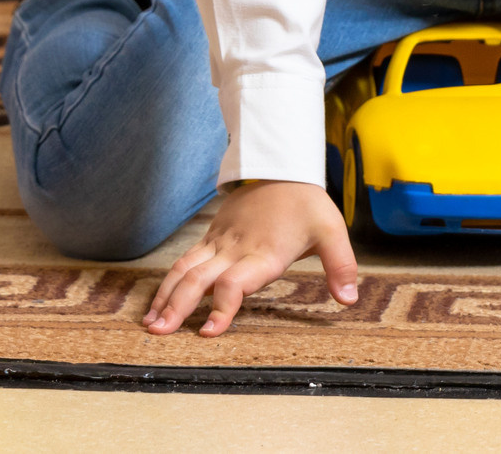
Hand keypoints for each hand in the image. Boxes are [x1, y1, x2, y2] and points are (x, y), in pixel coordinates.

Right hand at [144, 179, 358, 336]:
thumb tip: (349, 301)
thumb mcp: (332, 230)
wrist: (280, 166)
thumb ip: (341, 266)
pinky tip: (158, 303)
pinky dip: (168, 282)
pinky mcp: (212, 237)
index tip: (208, 332)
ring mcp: (219, 242)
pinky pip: (185, 261)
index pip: (235, 283)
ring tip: (150, 323)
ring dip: (166, 296)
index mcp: (264, 253)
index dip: (221, 308)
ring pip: (184, 270)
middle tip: (159, 334)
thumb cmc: (306, 203)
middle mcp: (235, 250)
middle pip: (198, 280)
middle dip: (177, 307)